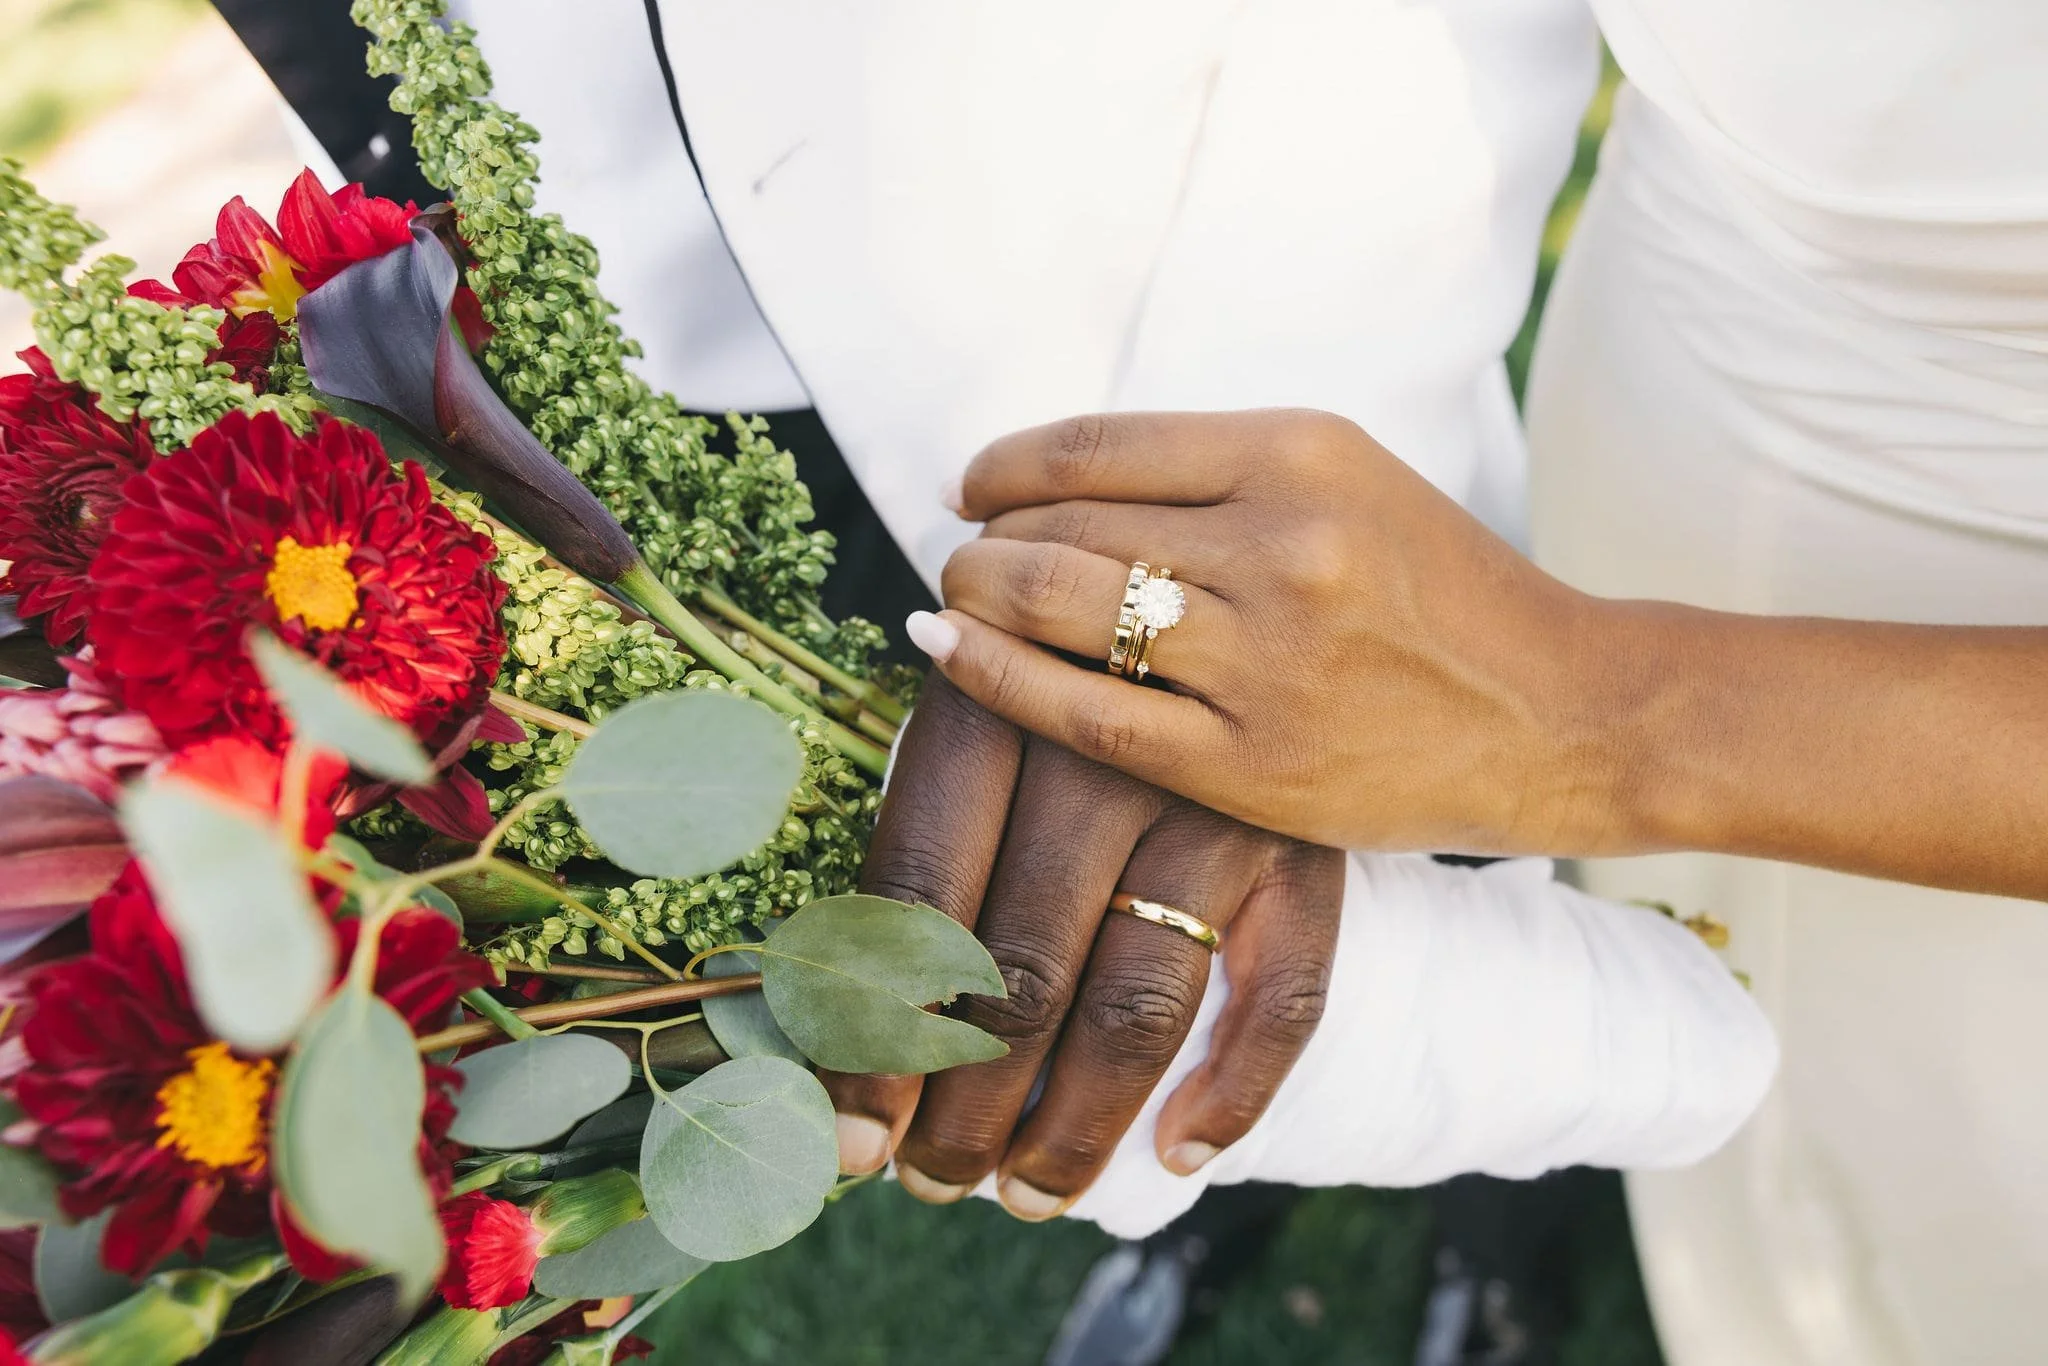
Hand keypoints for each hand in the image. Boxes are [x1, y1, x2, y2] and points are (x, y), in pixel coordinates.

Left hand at [824, 676, 1341, 1218]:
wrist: (1217, 595)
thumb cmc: (1048, 679)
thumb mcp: (967, 725)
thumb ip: (911, 860)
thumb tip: (832, 1044)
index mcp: (989, 708)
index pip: (915, 905)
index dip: (876, 1041)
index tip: (851, 1145)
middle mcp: (1103, 750)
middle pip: (1022, 974)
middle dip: (966, 1109)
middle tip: (933, 1184)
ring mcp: (1215, 800)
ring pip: (1138, 1004)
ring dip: (1075, 1126)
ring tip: (1027, 1194)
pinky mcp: (1304, 842)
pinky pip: (1284, 995)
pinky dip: (1234, 1092)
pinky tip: (1177, 1155)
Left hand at [914, 409, 1611, 854]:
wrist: (1561, 713)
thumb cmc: (1442, 591)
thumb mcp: (1348, 482)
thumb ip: (1215, 474)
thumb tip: (1046, 481)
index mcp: (1301, 454)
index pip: (1095, 446)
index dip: (1004, 465)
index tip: (972, 484)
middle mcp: (1279, 545)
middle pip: (1064, 525)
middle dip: (985, 537)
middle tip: (965, 554)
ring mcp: (1263, 660)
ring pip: (1060, 606)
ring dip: (979, 595)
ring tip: (962, 598)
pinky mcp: (1250, 764)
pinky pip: (1083, 713)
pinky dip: (993, 675)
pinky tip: (948, 650)